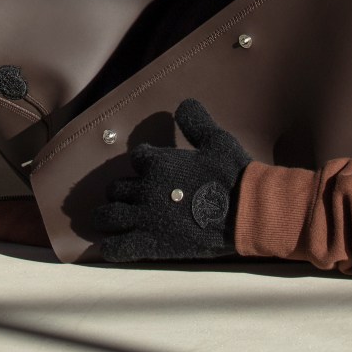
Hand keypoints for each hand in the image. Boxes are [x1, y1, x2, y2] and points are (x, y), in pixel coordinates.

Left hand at [90, 98, 251, 262]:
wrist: (245, 210)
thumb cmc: (232, 174)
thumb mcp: (216, 140)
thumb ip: (196, 122)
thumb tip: (184, 103)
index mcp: (158, 163)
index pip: (137, 158)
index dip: (143, 162)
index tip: (149, 167)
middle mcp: (146, 189)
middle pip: (116, 188)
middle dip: (120, 191)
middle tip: (126, 197)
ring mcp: (146, 218)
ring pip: (109, 215)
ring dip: (105, 216)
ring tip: (105, 219)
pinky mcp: (153, 244)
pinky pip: (120, 248)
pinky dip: (112, 248)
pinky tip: (112, 247)